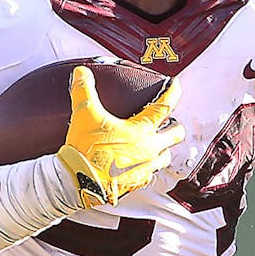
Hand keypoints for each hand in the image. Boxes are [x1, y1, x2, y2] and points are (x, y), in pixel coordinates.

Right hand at [55, 66, 182, 207]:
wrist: (79, 181)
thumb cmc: (85, 149)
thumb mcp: (84, 114)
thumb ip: (84, 90)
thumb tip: (81, 73)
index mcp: (141, 130)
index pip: (164, 107)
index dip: (172, 93)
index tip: (175, 86)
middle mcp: (149, 149)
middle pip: (175, 135)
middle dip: (174, 126)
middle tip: (168, 122)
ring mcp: (145, 168)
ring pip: (166, 156)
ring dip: (163, 149)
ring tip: (154, 145)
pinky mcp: (136, 183)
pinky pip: (150, 174)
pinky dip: (148, 167)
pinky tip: (138, 165)